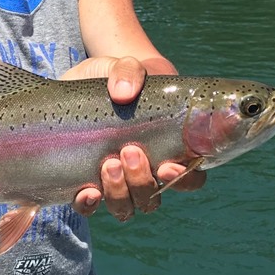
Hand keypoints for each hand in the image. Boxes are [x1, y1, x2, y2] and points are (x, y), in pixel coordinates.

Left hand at [70, 57, 206, 220]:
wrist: (84, 80)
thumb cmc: (118, 77)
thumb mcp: (125, 66)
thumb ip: (129, 72)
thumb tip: (122, 93)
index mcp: (168, 148)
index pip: (190, 177)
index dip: (184, 180)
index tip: (168, 165)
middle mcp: (143, 171)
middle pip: (153, 198)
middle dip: (143, 182)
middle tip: (130, 151)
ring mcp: (114, 179)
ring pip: (127, 207)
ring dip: (120, 193)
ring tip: (108, 164)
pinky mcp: (83, 179)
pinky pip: (90, 207)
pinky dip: (90, 205)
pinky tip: (87, 192)